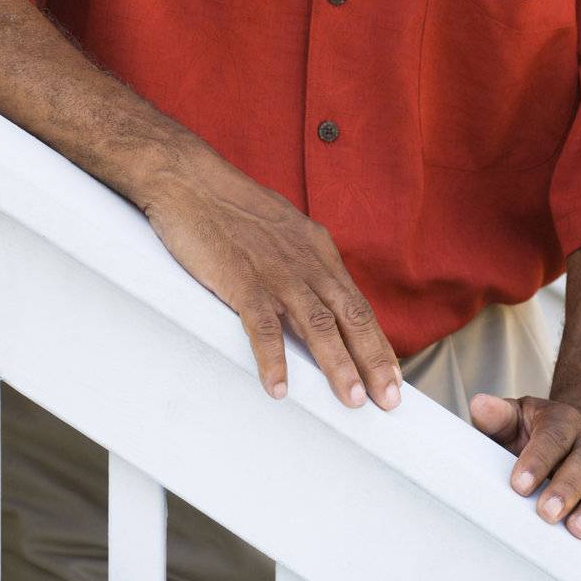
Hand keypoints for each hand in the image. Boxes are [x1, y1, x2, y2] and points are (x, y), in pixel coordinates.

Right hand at [142, 147, 402, 411]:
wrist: (188, 178)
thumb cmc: (230, 207)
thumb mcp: (281, 231)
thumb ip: (301, 263)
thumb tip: (317, 299)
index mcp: (316, 250)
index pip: (356, 303)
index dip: (376, 342)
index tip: (392, 377)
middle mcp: (304, 261)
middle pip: (348, 316)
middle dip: (372, 359)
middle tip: (389, 401)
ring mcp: (274, 270)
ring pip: (315, 322)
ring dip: (337, 364)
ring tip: (352, 401)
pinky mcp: (239, 276)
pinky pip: (261, 323)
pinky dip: (272, 357)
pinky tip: (278, 387)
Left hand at [469, 393, 580, 550]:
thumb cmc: (542, 432)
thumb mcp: (519, 416)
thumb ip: (498, 415)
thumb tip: (479, 405)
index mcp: (563, 422)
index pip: (551, 438)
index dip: (537, 460)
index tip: (519, 485)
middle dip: (566, 489)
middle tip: (547, 513)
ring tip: (578, 531)